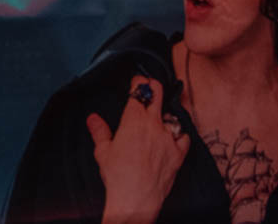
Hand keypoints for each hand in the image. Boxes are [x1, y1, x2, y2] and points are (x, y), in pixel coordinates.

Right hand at [87, 76, 189, 223]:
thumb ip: (99, 131)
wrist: (136, 198)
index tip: (137, 80)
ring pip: (172, 115)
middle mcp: (153, 124)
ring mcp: (168, 138)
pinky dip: (180, 134)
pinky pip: (185, 137)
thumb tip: (93, 119)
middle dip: (154, 85)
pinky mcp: (178, 153)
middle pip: (158, 94)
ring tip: (162, 113)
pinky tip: (176, 135)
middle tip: (151, 84)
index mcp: (133, 119)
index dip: (138, 82)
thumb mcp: (103, 151)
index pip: (138, 90)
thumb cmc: (118, 175)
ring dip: (166, 112)